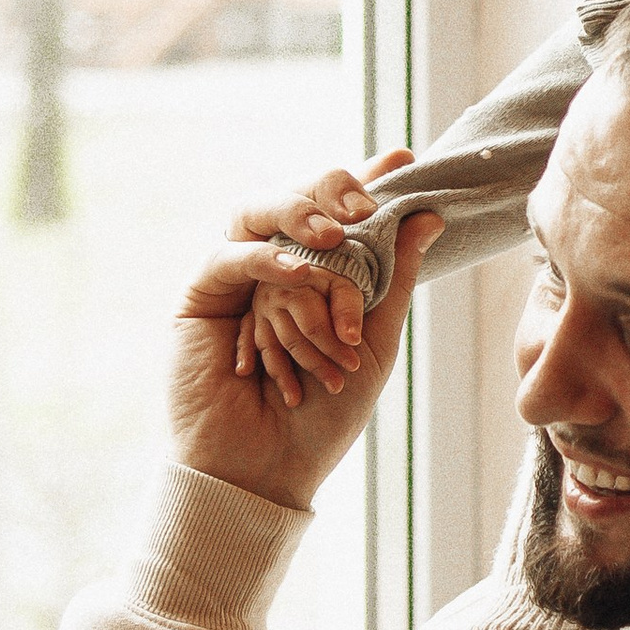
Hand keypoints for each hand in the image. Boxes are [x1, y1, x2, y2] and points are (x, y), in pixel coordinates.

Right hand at [172, 208, 440, 511]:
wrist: (266, 470)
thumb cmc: (322, 417)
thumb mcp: (373, 343)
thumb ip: (395, 278)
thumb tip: (429, 215)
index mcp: (318, 274)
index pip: (338, 211)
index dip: (364, 180)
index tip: (403, 158)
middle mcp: (274, 268)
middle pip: (295, 198)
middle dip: (332, 187)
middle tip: (366, 197)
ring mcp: (235, 279)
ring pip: (257, 213)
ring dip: (299, 215)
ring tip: (336, 234)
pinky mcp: (200, 298)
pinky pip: (229, 257)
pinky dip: (267, 261)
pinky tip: (299, 274)